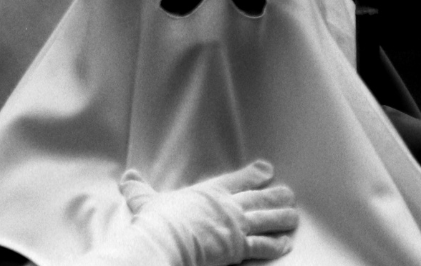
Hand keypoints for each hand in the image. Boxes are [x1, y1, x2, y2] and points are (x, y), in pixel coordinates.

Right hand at [120, 160, 297, 265]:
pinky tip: (286, 244)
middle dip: (275, 196)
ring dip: (281, 218)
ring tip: (293, 216)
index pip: (237, 180)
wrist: (167, 239)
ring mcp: (235, 228)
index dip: (254, 174)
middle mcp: (227, 207)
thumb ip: (139, 189)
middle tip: (288, 193)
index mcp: (209, 193)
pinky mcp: (238, 249)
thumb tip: (127, 177)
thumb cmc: (158, 220)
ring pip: (266, 221)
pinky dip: (276, 245)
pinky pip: (262, 246)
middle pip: (258, 199)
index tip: (267, 170)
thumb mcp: (146, 200)